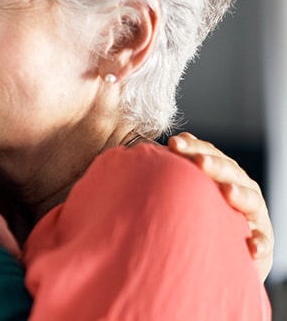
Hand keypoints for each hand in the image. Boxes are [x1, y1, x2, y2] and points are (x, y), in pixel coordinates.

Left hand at [167, 132, 272, 281]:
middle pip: (229, 171)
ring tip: (228, 193)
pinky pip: (263, 243)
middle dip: (215, 164)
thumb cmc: (192, 216)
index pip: (207, 154)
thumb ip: (169, 175)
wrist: (219, 254)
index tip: (174, 143)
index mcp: (219, 173)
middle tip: (199, 161)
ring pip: (251, 200)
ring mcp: (252, 215)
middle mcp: (238, 189)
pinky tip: (252, 247)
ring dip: (241, 195)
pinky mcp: (260, 243)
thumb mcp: (183, 192)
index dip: (194, 146)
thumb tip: (135, 154)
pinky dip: (260, 243)